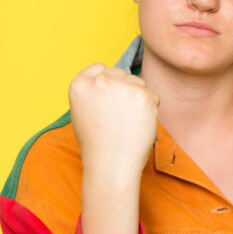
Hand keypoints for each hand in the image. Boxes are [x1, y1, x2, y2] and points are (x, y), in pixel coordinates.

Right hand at [68, 63, 159, 179]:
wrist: (111, 165)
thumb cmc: (97, 144)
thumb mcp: (82, 112)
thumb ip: (93, 92)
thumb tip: (112, 80)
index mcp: (80, 85)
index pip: (99, 68)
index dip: (107, 81)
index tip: (109, 94)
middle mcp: (100, 81)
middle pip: (120, 74)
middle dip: (124, 89)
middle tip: (119, 117)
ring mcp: (122, 86)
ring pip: (138, 83)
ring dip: (137, 98)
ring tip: (127, 123)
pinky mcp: (143, 95)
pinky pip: (152, 95)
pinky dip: (150, 109)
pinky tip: (138, 124)